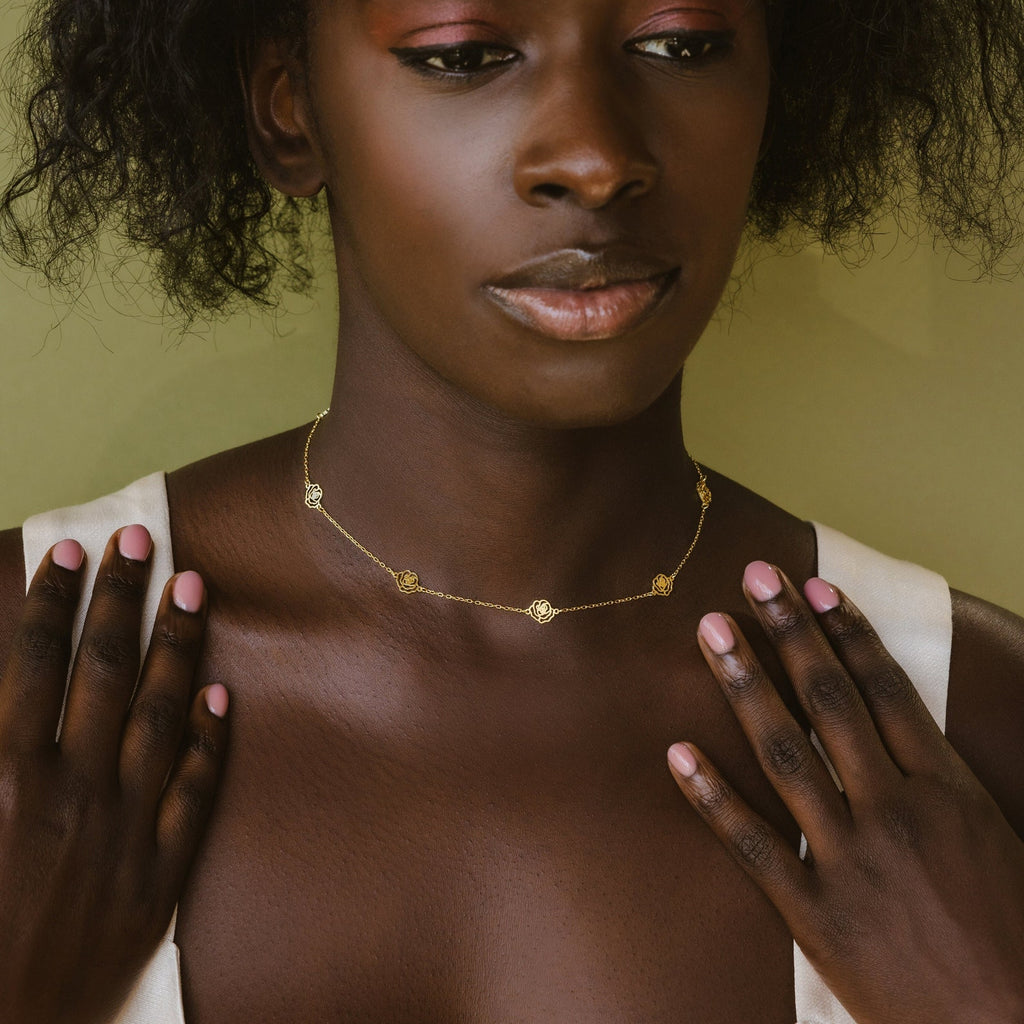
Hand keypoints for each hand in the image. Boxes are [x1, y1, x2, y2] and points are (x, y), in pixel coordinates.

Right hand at [0, 527, 228, 1023]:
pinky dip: (212, 740)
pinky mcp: (160, 871)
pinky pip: (196, 792)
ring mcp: (125, 828)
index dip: (48, 600)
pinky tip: (227, 693)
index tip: (67, 548)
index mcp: (5, 780)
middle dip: (121, 598)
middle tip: (140, 539)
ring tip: (195, 588)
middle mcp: (72, 790)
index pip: (31, 664)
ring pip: (162, 713)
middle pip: (103, 670)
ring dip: (180, 645)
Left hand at [667, 561, 1023, 1023]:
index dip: (848, 633)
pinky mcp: (814, 914)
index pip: (887, 690)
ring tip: (712, 631)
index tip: (816, 588)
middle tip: (754, 578)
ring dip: (745, 685)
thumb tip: (903, 723)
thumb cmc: (1014, 938)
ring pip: (787, 753)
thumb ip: (944, 779)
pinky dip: (711, 796)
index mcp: (947, 790)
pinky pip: (752, 844)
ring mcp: (851, 860)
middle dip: (790, 633)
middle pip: (831, 701)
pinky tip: (677, 752)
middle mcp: (895, 811)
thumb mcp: (996, 839)